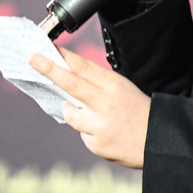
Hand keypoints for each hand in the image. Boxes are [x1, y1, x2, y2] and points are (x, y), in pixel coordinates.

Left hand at [31, 47, 150, 168]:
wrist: (159, 142)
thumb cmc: (139, 112)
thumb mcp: (123, 89)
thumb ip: (96, 85)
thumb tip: (66, 78)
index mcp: (114, 85)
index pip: (83, 66)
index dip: (62, 56)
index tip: (45, 49)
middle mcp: (105, 103)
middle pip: (70, 83)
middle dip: (49, 69)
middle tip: (33, 59)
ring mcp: (99, 125)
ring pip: (71, 113)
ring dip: (75, 113)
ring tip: (98, 117)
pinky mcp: (97, 144)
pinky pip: (83, 134)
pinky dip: (90, 133)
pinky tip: (107, 134)